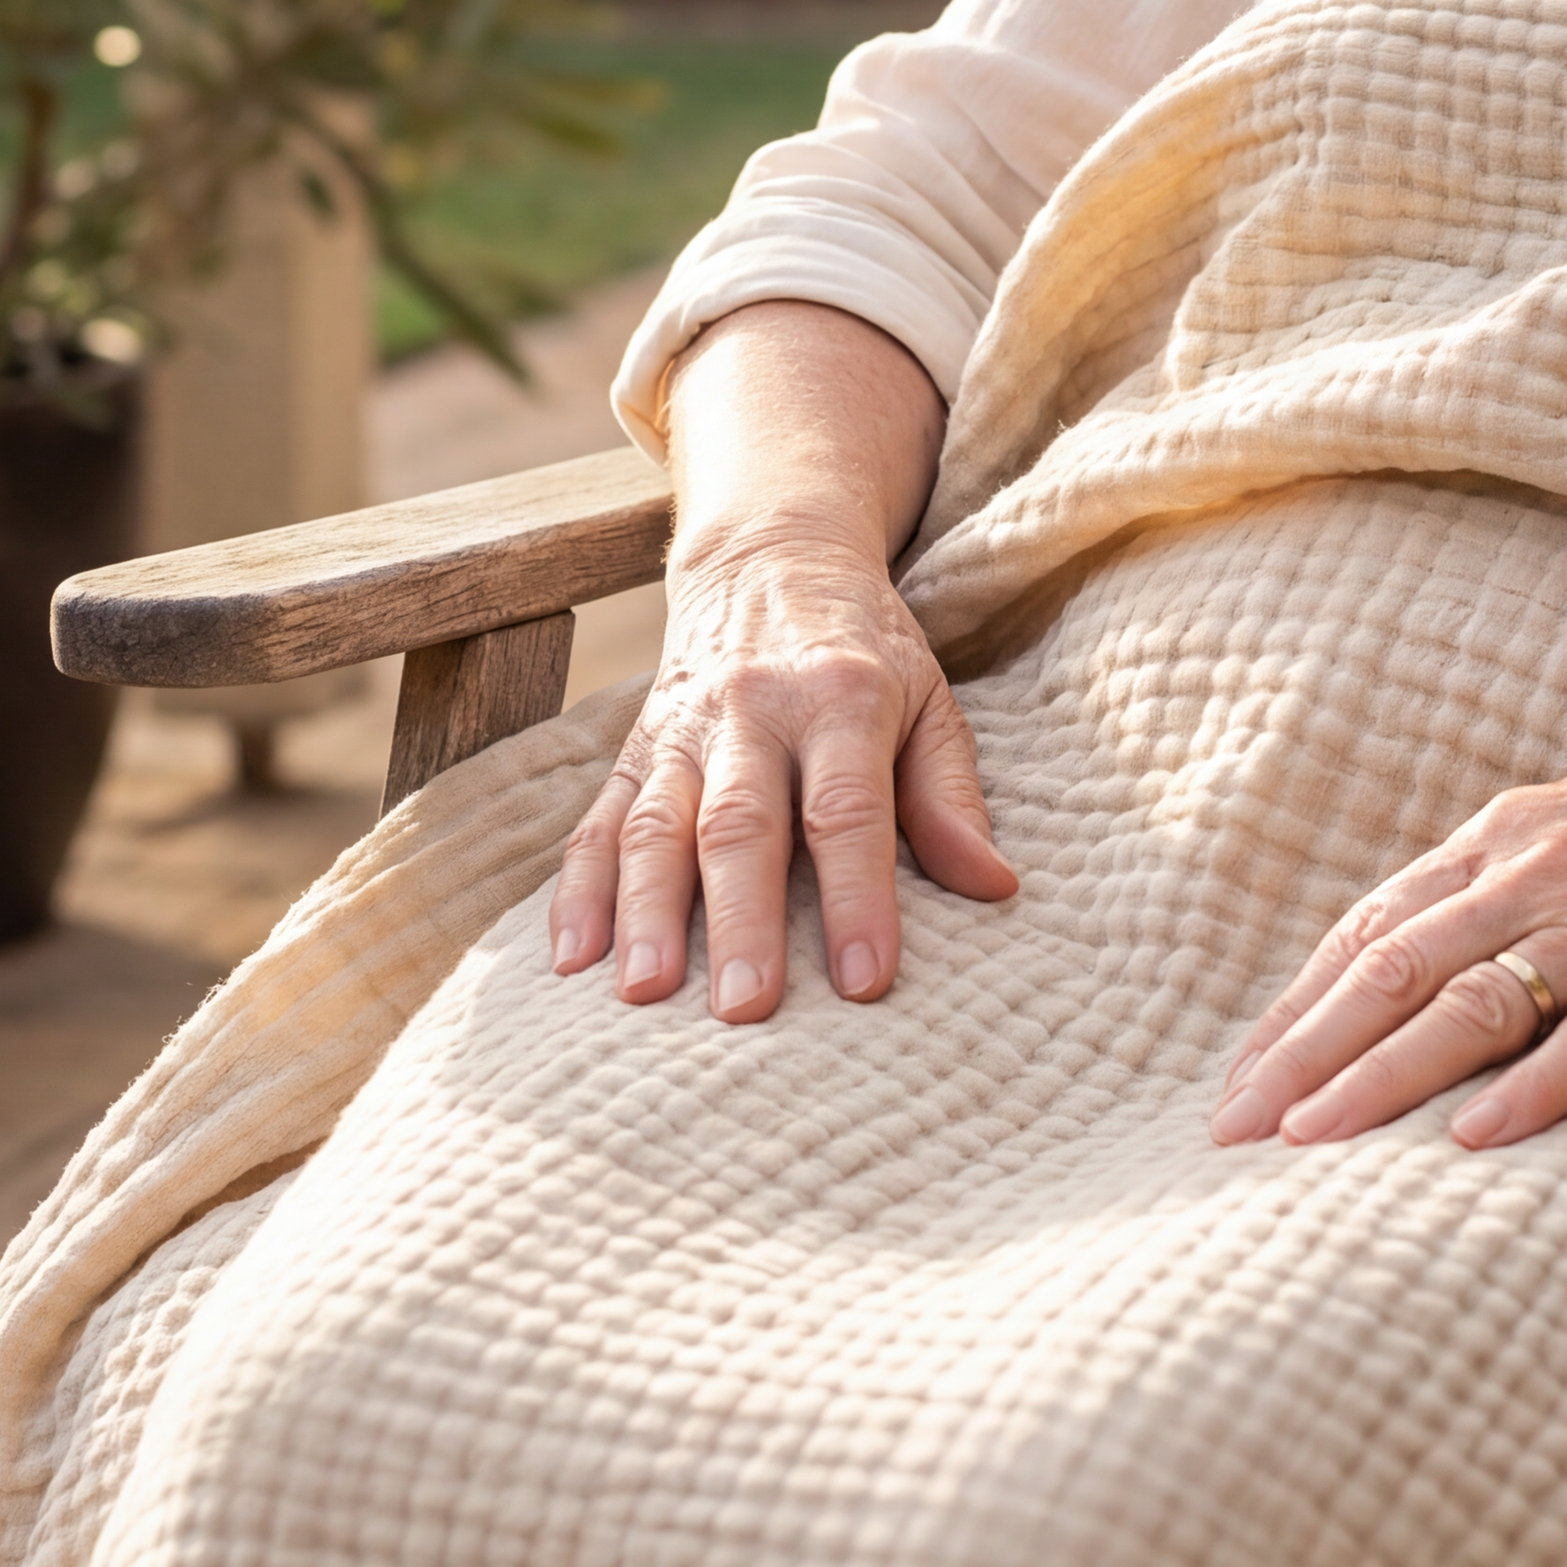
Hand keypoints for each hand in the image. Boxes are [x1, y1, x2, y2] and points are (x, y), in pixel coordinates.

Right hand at [550, 521, 1013, 1019]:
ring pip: (656, 824)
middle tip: (744, 1010)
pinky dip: (580, 891)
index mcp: (841, 698)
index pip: (848, 809)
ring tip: (643, 993)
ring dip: (645, 912)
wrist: (769, 556)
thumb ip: (951, 795)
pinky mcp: (634, 747)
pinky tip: (572, 958)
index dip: (858, 896)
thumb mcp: (929, 700)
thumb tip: (994, 886)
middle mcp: (753, 711)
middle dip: (742, 919)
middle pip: (742, 823)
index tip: (864, 981)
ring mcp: (683, 730)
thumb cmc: (866, 650)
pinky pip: (599, 821)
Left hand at [1210, 664, 1566, 1152]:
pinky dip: (1528, 1091)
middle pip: (1391, 970)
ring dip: (1378, 1078)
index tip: (1239, 1075)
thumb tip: (1419, 956)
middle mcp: (1537, 874)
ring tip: (1308, 1142)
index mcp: (1505, 837)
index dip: (1298, 1006)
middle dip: (1301, 1054)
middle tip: (1229, 1131)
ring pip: (1468, 1006)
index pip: (1371, 929)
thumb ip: (1502, 881)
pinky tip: (1472, 1143)